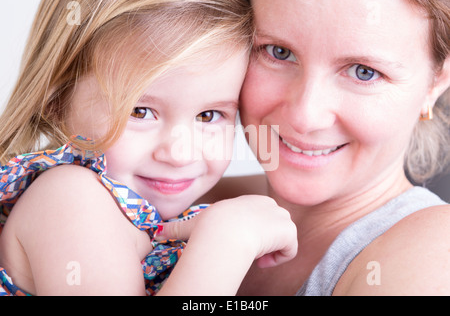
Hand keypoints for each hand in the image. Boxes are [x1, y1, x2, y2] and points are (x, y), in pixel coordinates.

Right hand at [156, 195, 297, 267]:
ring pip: (282, 238)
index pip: (257, 219)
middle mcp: (267, 204)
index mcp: (249, 201)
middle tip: (246, 251)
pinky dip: (279, 258)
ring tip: (254, 256)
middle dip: (262, 241)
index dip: (249, 235)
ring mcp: (280, 215)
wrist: (225, 232)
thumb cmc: (209, 228)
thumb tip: (155, 231)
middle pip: (272, 227)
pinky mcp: (288, 230)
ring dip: (270, 250)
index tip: (238, 244)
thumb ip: (177, 228)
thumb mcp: (193, 225)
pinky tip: (262, 259)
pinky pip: (290, 248)